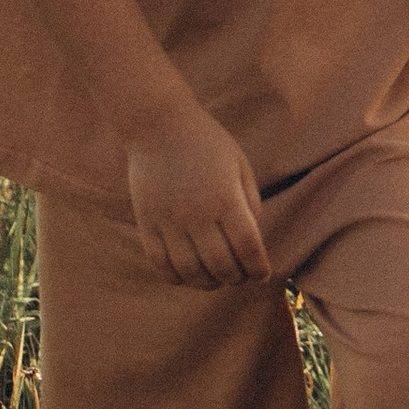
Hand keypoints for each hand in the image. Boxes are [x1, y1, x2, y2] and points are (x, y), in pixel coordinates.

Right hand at [124, 105, 270, 287]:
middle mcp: (198, 214)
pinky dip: (176, 277)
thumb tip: (251, 241)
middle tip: (241, 278)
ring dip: (207, 283)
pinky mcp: (147, 223)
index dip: (258, 268)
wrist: (159, 124)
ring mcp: (169, 221)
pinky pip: (160, 263)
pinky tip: (188, 275)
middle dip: (236, 279)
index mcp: (226, 199)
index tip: (262, 275)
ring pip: (190, 270)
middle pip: (221, 265)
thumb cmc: (208, 143)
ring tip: (216, 280)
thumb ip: (249, 204)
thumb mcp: (240, 166)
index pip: (248, 247)